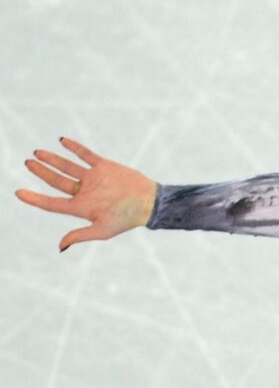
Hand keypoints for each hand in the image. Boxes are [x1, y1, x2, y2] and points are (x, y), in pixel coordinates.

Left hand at [14, 136, 157, 251]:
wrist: (149, 202)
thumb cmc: (127, 219)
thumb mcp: (103, 230)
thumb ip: (80, 235)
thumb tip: (60, 246)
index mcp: (81, 207)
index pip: (52, 203)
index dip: (34, 199)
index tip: (18, 193)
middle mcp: (85, 191)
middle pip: (57, 181)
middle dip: (42, 172)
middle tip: (27, 164)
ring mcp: (94, 178)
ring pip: (68, 166)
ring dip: (53, 159)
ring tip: (37, 153)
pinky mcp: (104, 166)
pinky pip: (86, 155)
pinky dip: (74, 148)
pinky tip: (62, 141)